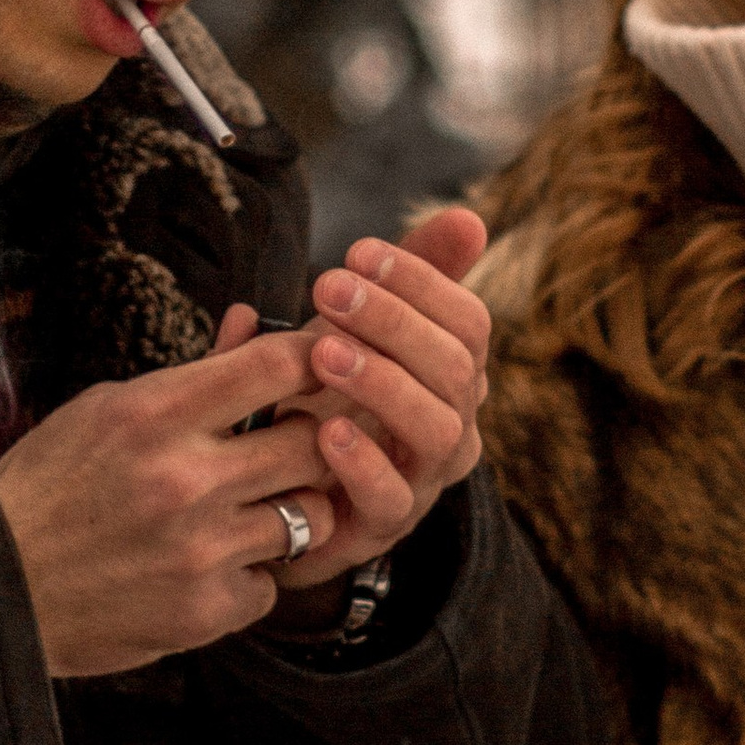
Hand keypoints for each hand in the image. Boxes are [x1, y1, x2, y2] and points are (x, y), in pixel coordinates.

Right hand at [0, 328, 342, 682]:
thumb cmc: (49, 486)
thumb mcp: (105, 409)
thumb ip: (190, 376)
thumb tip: (250, 322)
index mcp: (156, 414)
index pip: (276, 366)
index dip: (313, 362)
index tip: (318, 371)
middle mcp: (185, 478)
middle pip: (312, 444)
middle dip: (311, 444)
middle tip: (290, 450)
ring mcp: (200, 549)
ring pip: (309, 518)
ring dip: (290, 513)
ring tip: (252, 512)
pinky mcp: (204, 610)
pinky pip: (270, 584)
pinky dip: (249, 576)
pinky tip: (210, 567)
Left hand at [247, 205, 490, 618]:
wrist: (275, 492)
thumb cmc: (325, 397)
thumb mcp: (353, 328)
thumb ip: (402, 278)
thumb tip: (469, 217)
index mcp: (452, 374)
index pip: (469, 322)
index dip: (422, 281)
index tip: (358, 250)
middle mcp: (451, 425)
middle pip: (456, 370)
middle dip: (394, 322)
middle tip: (328, 288)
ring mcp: (422, 479)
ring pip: (436, 431)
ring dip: (381, 384)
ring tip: (324, 354)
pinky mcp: (381, 527)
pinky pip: (391, 500)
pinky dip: (364, 464)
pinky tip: (326, 431)